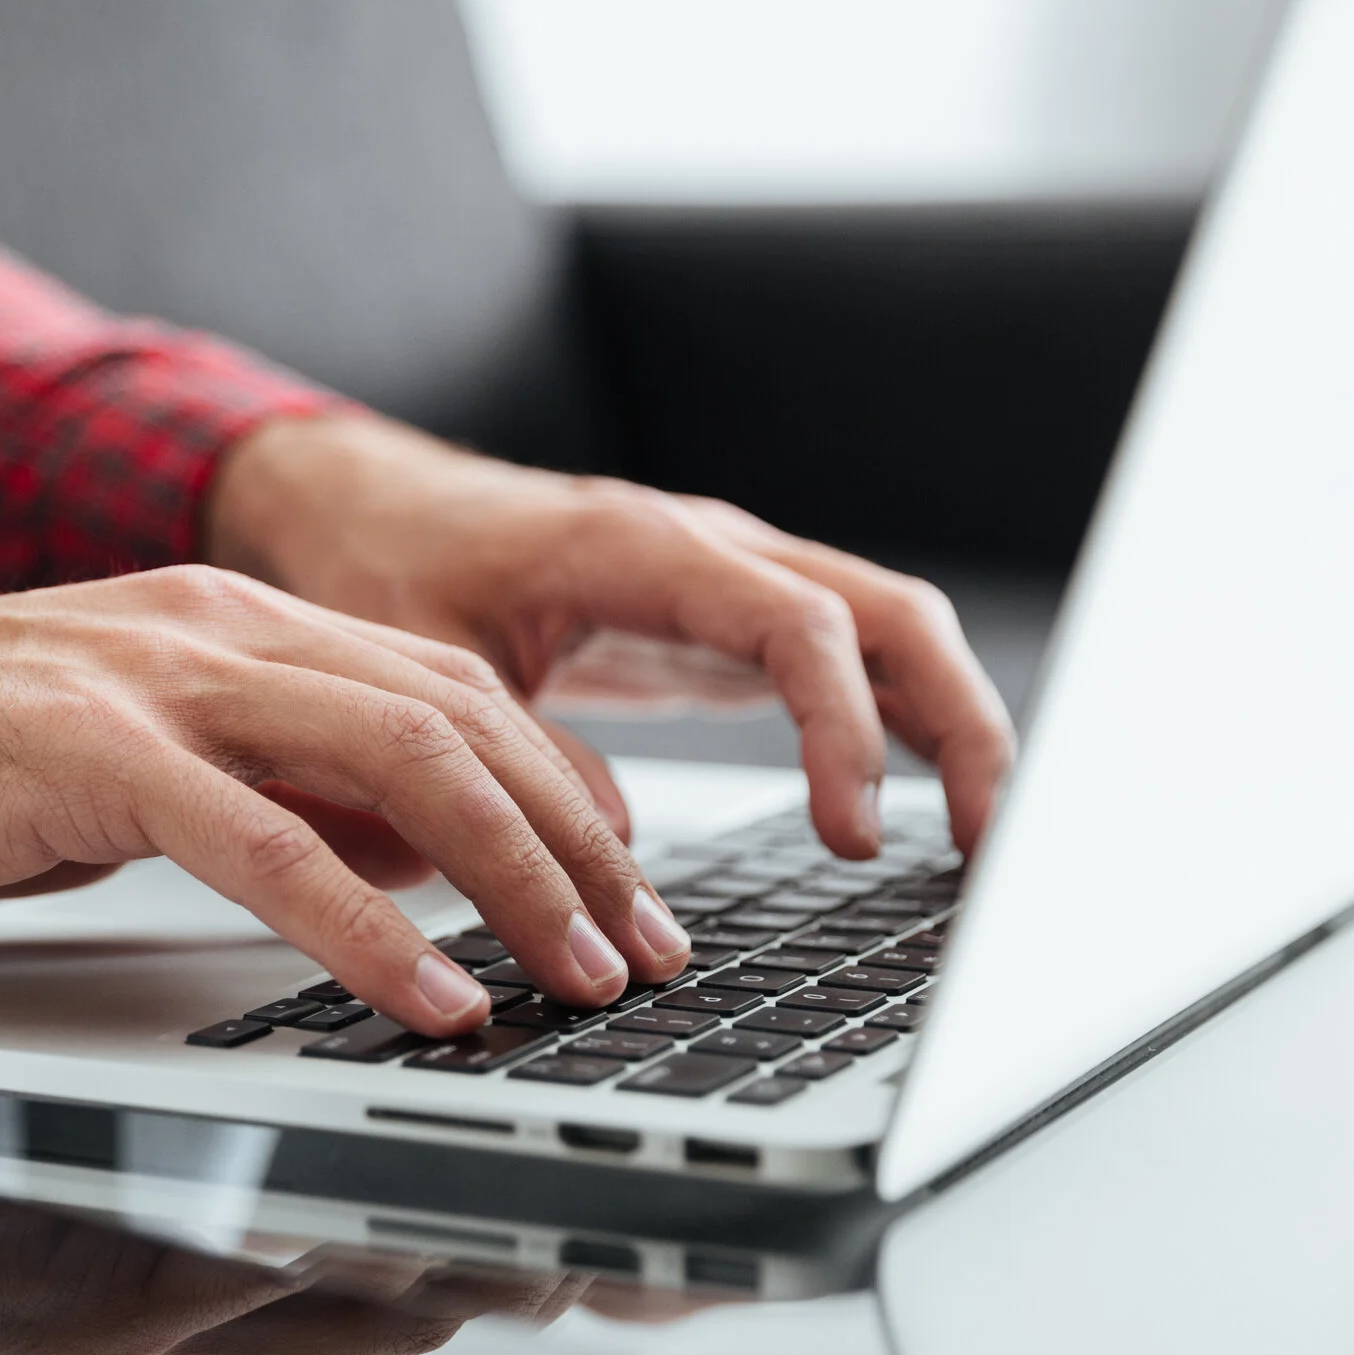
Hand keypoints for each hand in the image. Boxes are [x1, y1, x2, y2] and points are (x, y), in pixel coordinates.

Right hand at [0, 502, 692, 1033]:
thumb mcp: (123, 764)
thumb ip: (265, 788)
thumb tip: (404, 857)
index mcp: (228, 625)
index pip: (448, 691)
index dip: (559, 787)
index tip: (621, 882)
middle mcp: (215, 631)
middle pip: (461, 718)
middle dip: (580, 840)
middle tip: (646, 948)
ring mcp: (155, 684)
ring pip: (400, 759)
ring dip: (516, 877)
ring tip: (582, 977)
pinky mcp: (88, 756)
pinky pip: (272, 845)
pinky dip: (374, 929)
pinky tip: (436, 998)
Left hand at [205, 413, 1016, 856]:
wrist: (371, 508)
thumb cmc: (391, 566)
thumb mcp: (430, 665)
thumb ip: (513, 750)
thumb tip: (610, 843)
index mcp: (644, 546)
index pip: (799, 624)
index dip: (843, 728)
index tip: (852, 833)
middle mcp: (711, 548)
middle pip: (890, 614)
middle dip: (959, 721)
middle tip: (982, 846)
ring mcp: (731, 580)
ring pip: (889, 631)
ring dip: (950, 723)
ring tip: (978, 843)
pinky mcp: (727, 621)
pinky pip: (846, 659)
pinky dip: (899, 723)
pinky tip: (922, 804)